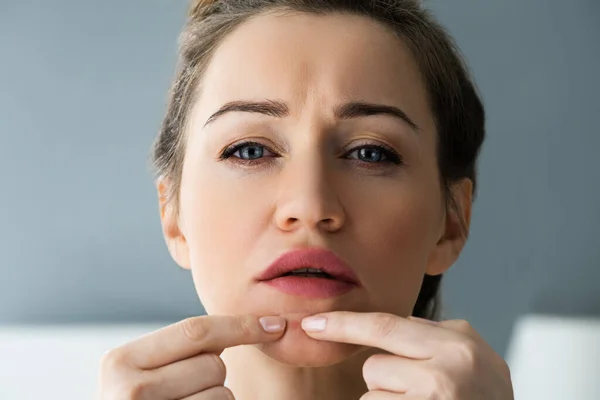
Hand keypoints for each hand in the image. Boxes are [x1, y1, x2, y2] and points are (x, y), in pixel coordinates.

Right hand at [98, 315, 285, 398]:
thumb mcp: (142, 371)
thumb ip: (180, 348)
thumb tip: (252, 325)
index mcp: (120, 360)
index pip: (196, 330)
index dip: (242, 325)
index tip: (276, 325)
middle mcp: (130, 390)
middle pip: (213, 364)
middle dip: (215, 373)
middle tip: (185, 388)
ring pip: (222, 394)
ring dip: (216, 399)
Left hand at [301, 312, 512, 399]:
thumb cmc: (488, 399)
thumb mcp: (474, 354)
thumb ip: (431, 335)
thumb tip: (383, 327)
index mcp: (457, 345)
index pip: (384, 326)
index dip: (343, 324)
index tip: (312, 324)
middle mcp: (445, 372)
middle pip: (374, 367)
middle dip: (388, 379)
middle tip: (423, 391)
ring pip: (375, 398)